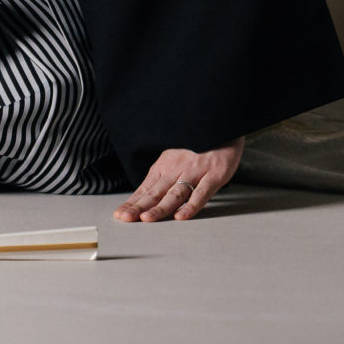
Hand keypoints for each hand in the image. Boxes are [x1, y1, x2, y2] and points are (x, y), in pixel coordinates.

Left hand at [114, 139, 242, 221]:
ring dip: (161, 207)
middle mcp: (178, 169)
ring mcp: (196, 172)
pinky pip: (202, 192)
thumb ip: (162, 177)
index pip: (146, 188)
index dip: (133, 202)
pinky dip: (192, 205)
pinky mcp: (215, 175)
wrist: (223, 124)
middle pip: (156, 192)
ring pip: (175, 194)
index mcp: (165, 165)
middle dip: (140, 207)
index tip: (120, 215)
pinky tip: (182, 216)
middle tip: (127, 219)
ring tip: (148, 219)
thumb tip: (141, 197)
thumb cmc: (199, 143)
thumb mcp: (175, 155)